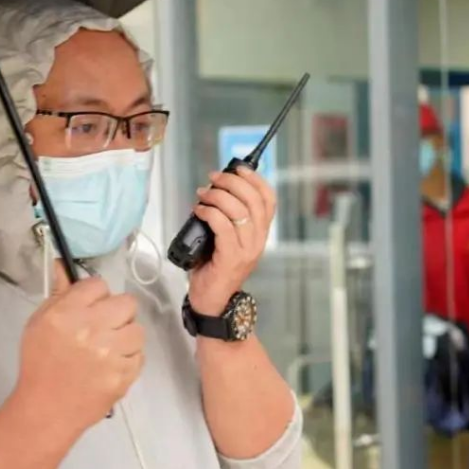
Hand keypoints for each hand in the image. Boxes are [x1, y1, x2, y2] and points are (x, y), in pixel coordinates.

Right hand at [13, 267, 144, 433]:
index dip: (96, 296)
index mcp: (66, 314)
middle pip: (127, 303)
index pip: (98, 285)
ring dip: (125, 337)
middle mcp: (91, 329)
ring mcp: (110, 354)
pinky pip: (139, 355)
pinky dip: (128, 360)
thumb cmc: (40, 364)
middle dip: (117, 313)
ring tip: (108, 349)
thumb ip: (59, 295)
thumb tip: (64, 266)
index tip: (90, 308)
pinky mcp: (123, 375)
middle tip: (104, 328)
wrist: (46, 410)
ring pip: (137, 329)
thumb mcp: (39, 323)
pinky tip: (111, 366)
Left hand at [188, 166, 275, 315]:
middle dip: (231, 182)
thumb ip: (228, 217)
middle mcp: (258, 240)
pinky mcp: (230, 257)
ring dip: (217, 196)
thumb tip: (215, 188)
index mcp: (260, 233)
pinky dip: (209, 212)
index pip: (268, 200)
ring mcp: (246, 250)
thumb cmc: (214, 267)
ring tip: (202, 195)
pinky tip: (199, 210)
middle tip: (213, 178)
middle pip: (252, 200)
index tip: (238, 168)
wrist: (212, 300)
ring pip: (238, 210)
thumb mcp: (228, 238)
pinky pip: (222, 226)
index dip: (255, 179)